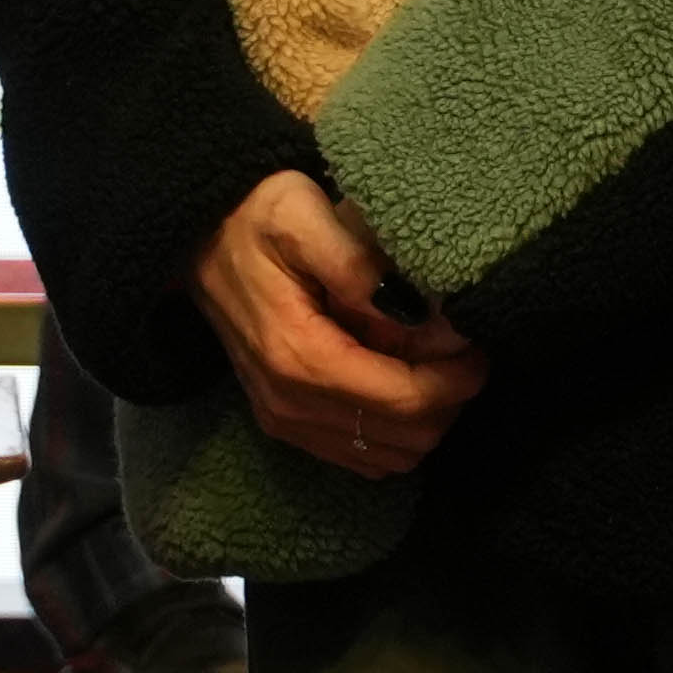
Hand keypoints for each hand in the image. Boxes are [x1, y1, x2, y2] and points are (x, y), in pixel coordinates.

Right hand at [190, 168, 481, 476]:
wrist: (195, 237)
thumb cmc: (254, 216)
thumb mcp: (304, 216)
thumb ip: (360, 265)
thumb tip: (420, 313)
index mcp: (300, 359)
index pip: (405, 402)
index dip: (457, 380)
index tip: (477, 344)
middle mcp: (291, 406)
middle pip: (406, 439)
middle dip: (447, 398)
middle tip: (457, 348)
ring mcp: (286, 422)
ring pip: (390, 456)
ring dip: (423, 416)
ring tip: (426, 361)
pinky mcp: (286, 423)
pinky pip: (362, 455)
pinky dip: (393, 428)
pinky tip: (393, 378)